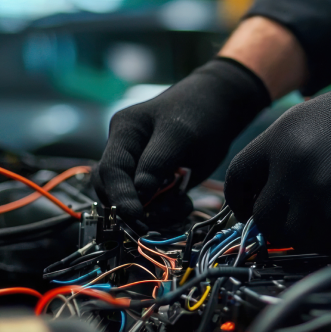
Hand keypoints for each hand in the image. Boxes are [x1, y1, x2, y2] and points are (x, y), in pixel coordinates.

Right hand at [94, 58, 269, 231]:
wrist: (219, 108)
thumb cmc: (199, 113)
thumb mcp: (180, 135)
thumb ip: (157, 163)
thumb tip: (140, 194)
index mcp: (124, 131)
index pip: (111, 169)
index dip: (121, 195)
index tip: (136, 215)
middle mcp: (125, 150)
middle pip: (113, 189)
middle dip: (134, 208)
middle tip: (153, 223)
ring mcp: (138, 167)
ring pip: (134, 200)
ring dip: (155, 212)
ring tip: (180, 205)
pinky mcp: (154, 181)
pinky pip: (153, 203)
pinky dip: (167, 209)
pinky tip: (184, 202)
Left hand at [224, 45, 330, 251]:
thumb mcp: (310, 116)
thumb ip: (281, 150)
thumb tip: (263, 187)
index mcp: (279, 139)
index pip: (238, 180)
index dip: (240, 199)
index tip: (247, 208)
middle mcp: (293, 168)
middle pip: (262, 217)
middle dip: (273, 221)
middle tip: (291, 217)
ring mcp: (321, 194)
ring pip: (292, 237)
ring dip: (304, 233)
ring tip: (323, 216)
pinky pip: (327, 243)